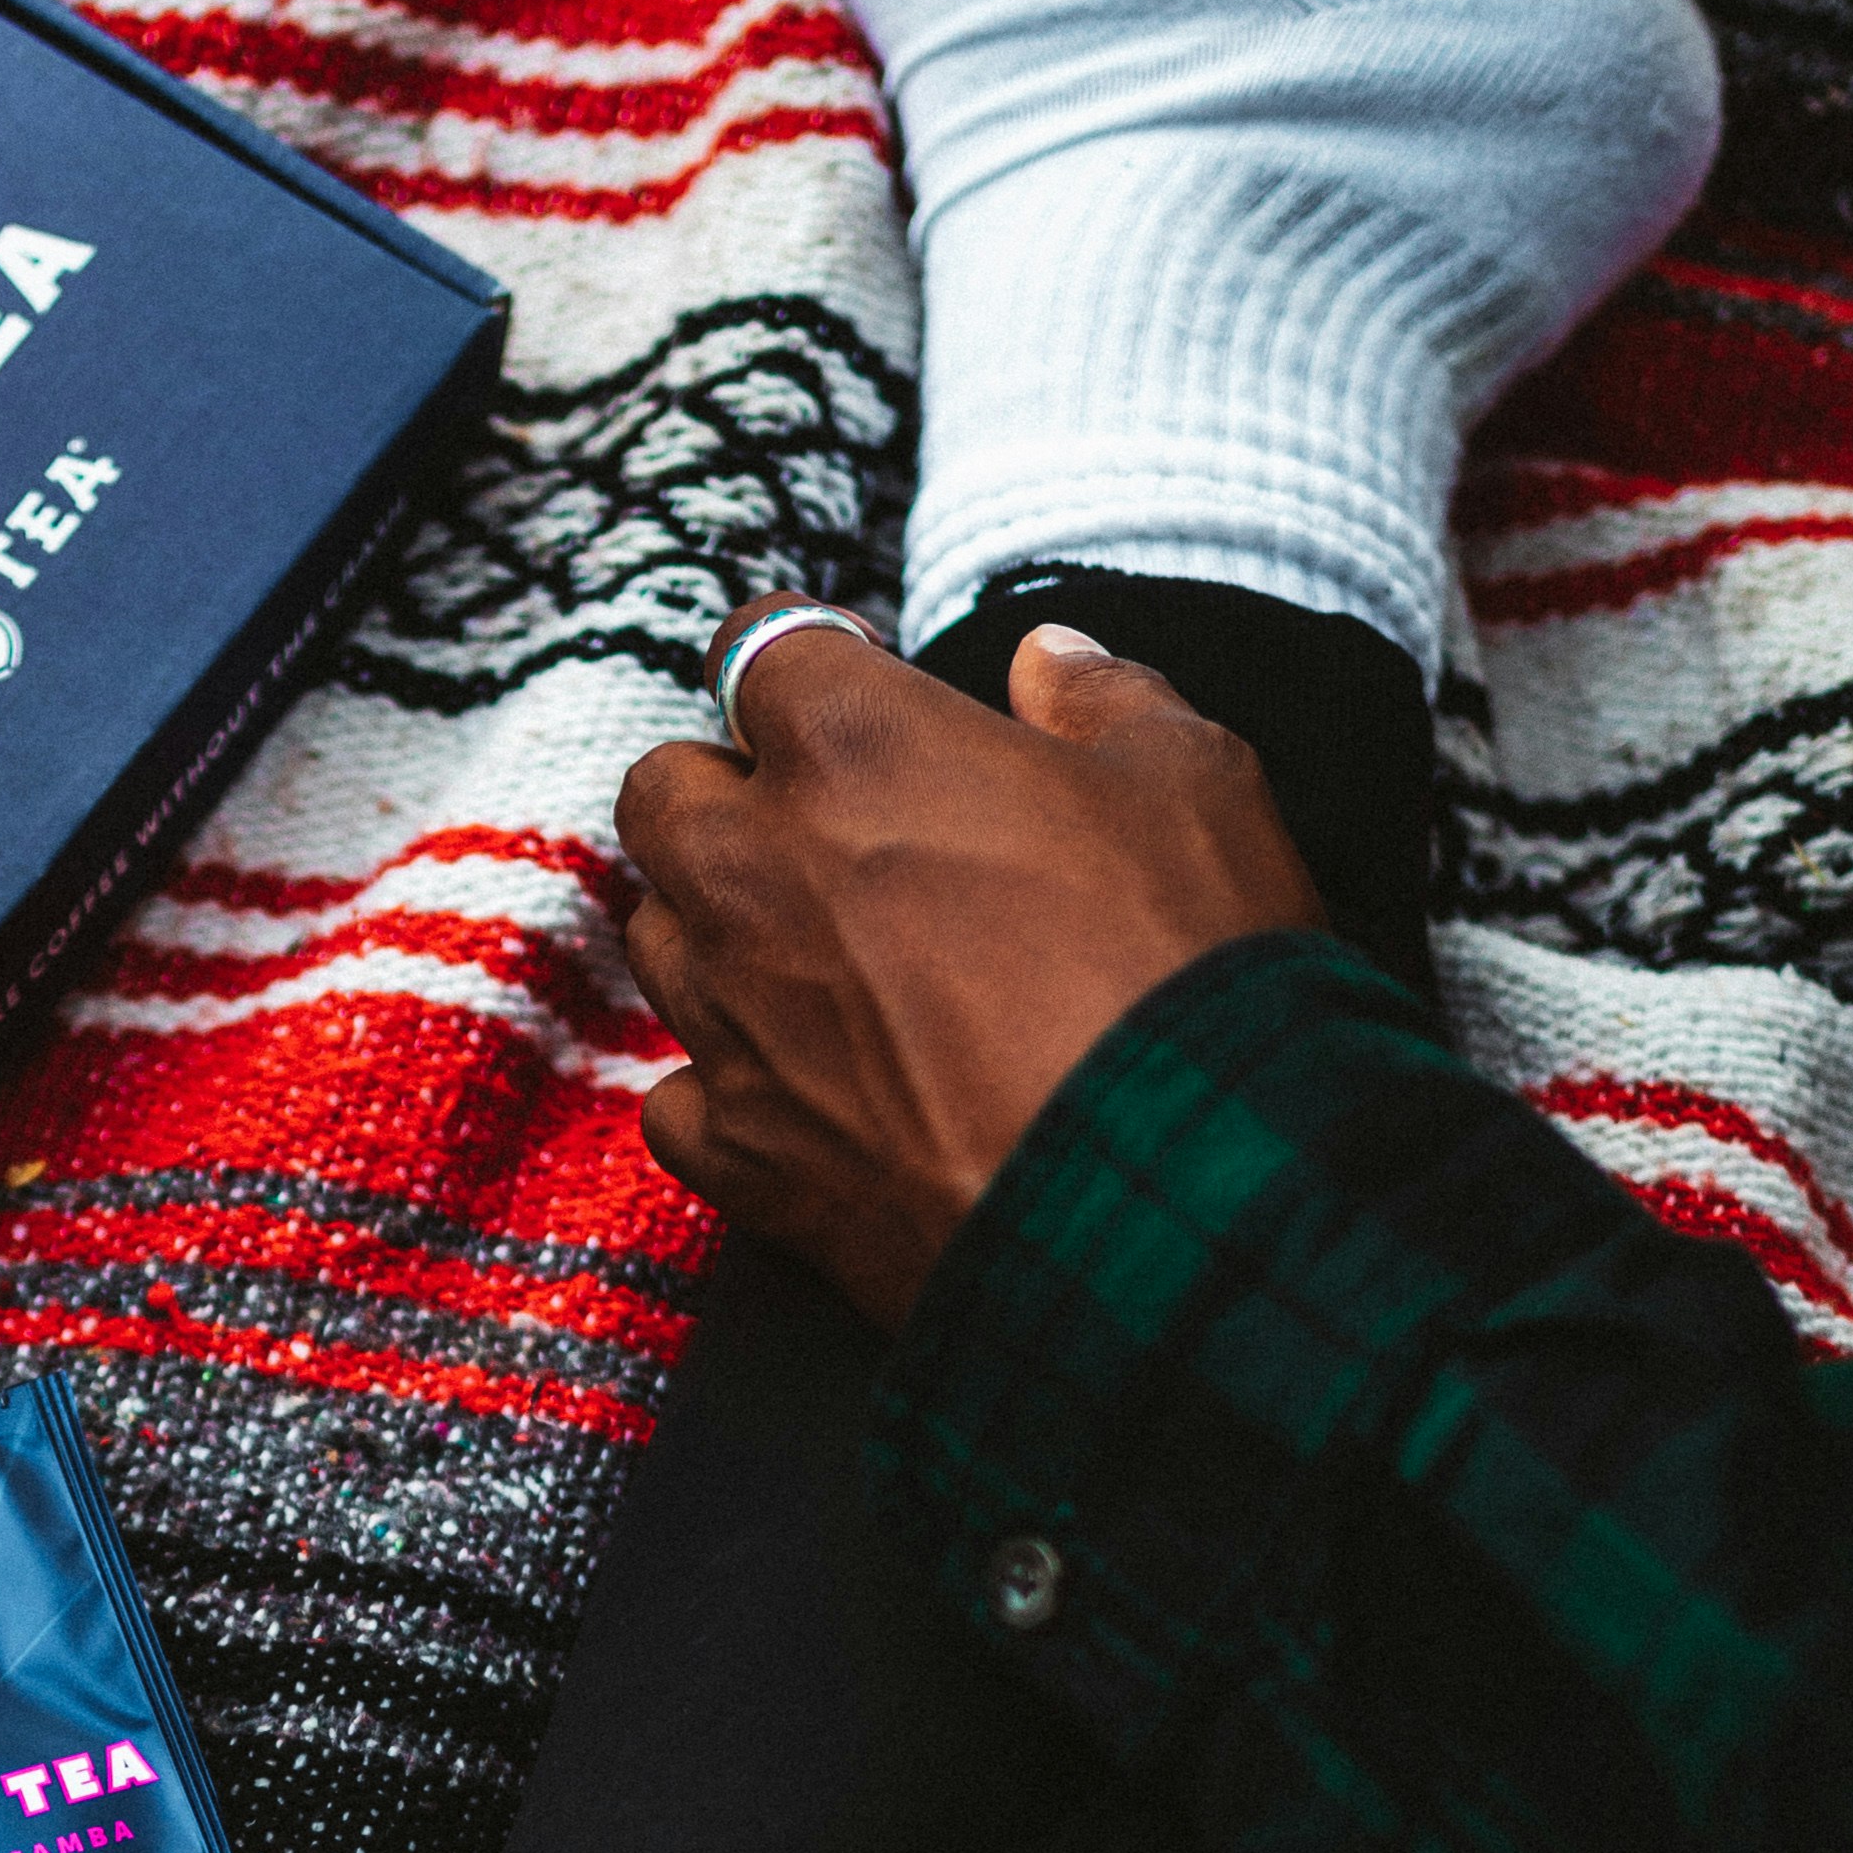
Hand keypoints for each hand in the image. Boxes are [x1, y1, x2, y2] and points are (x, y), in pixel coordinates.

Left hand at [620, 614, 1323, 1326]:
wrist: (1162, 1203)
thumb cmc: (1182, 972)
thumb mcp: (1196, 785)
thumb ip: (1104, 700)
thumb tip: (1046, 661)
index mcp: (853, 747)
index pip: (764, 650)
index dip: (812, 663)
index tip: (854, 686)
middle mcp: (755, 870)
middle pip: (664, 790)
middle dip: (722, 788)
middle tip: (816, 822)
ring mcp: (732, 1016)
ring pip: (656, 934)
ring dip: (715, 927)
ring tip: (814, 954)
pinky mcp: (738, 1149)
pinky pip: (678, 1098)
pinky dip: (725, 1088)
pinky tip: (800, 1090)